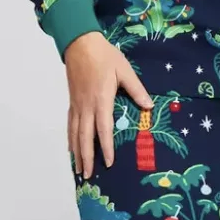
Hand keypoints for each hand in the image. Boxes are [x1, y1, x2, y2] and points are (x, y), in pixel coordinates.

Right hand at [64, 31, 153, 178]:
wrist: (79, 43)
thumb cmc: (104, 56)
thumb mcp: (125, 70)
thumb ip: (136, 90)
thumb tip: (148, 106)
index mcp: (101, 99)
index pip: (103, 129)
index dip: (106, 148)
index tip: (109, 163)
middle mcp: (86, 106)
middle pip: (85, 137)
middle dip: (86, 158)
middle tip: (88, 176)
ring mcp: (77, 105)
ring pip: (75, 133)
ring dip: (76, 153)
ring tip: (78, 169)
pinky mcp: (72, 101)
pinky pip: (70, 124)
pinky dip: (70, 139)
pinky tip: (71, 148)